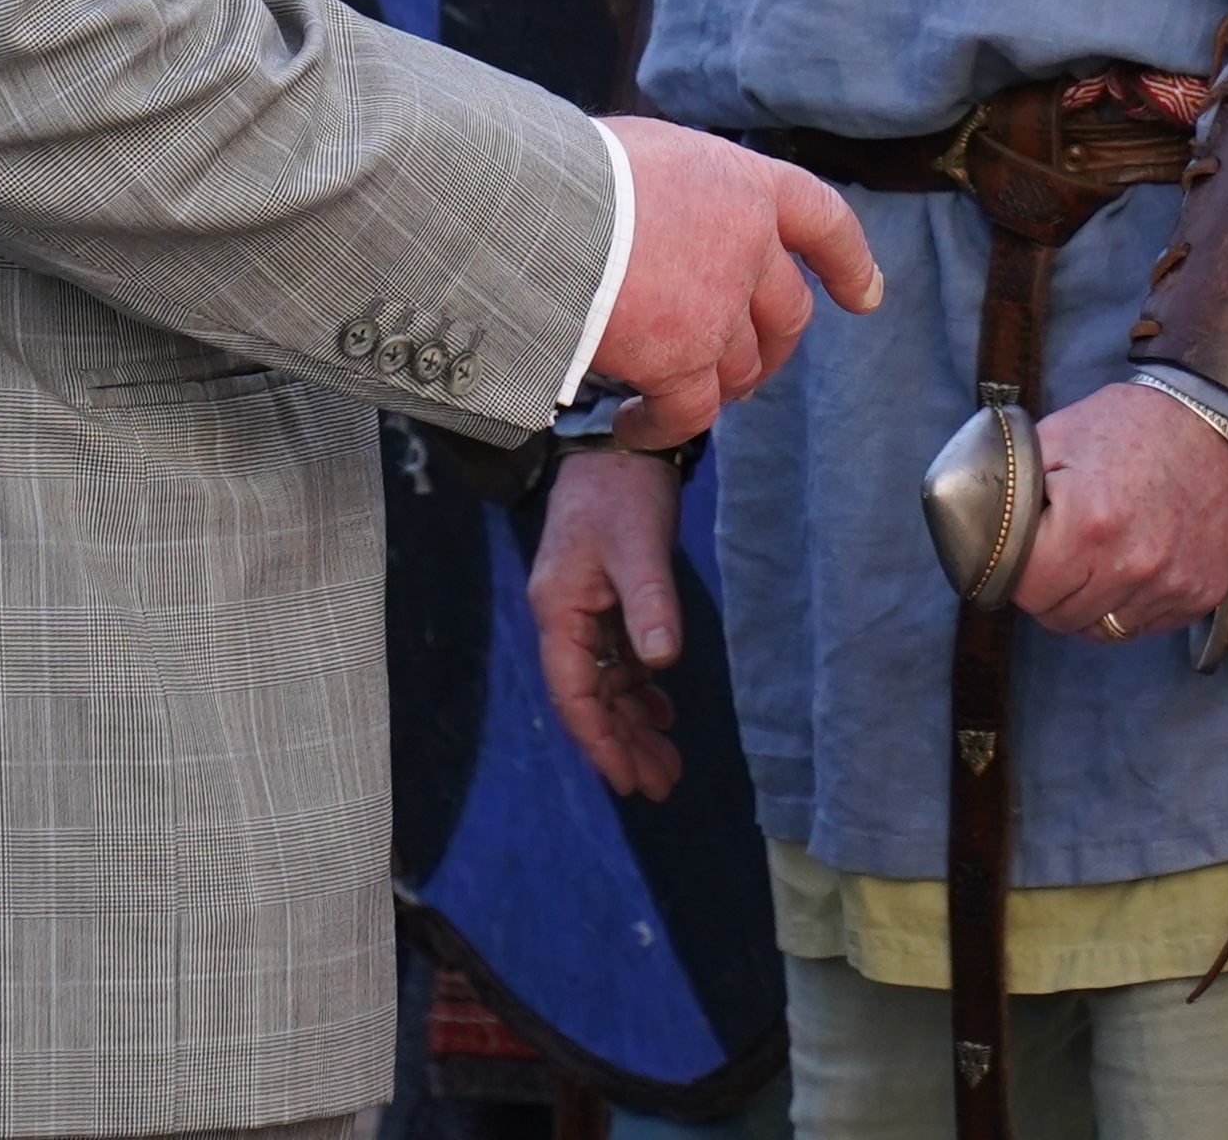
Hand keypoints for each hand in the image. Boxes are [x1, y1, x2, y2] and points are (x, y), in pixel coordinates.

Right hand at [533, 448, 689, 797]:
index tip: (629, 781)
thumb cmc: (623, 491)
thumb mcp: (639, 547)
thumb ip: (651, 604)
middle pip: (589, 698)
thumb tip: (659, 663)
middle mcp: (564, 618)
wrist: (621, 442)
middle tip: (660, 785)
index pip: (574, 693)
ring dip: (633, 723)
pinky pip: (616, 661)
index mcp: (559, 611)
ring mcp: (583, 611)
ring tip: (667, 764)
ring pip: (604, 684)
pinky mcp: (605, 601)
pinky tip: (662, 711)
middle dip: (622, 744)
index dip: (601, 741)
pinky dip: (637, 690)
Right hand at [589, 117, 884, 445]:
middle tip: (749, 366)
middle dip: (774, 345)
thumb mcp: (645, 152)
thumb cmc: (571, 167)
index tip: (866, 297)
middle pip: (787, 313)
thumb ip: (678, 191)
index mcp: (746, 185)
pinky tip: (634, 427)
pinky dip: (664, 427)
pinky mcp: (681, 362)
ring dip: (718, 389)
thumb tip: (654, 217)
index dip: (848, 262)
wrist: (540, 206)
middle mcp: (748, 248)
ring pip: (742, 369)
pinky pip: (690, 413)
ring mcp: (720, 309)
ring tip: (670, 401)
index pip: (822, 220)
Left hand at [1013, 382, 1227, 639]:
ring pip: (1104, 630)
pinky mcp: (1200, 596)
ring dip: (1091, 603)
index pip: (1028, 592)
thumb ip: (1015, 484)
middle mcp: (1132, 565)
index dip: (1016, 575)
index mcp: (1088, 524)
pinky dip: (1131, 606)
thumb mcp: (1058, 436)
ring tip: (1097, 560)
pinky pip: (1146, 626)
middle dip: (1050, 592)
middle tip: (1057, 557)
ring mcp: (1171, 585)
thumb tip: (974, 521)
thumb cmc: (1131, 425)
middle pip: (1062, 618)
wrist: (1217, 422)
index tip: (1021, 557)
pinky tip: (1134, 564)